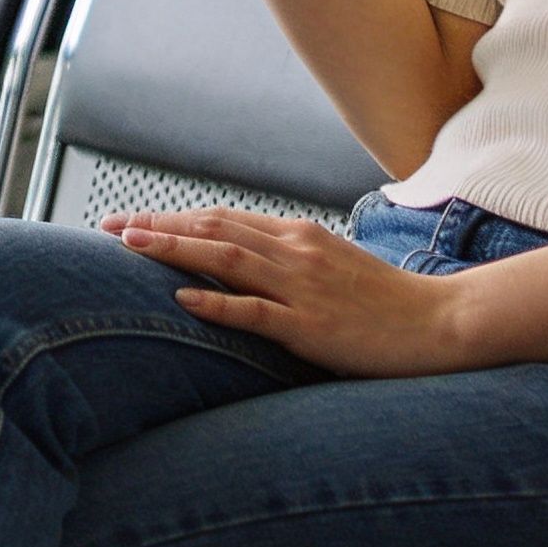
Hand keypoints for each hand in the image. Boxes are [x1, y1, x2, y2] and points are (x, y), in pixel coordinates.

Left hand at [102, 207, 490, 377]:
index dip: (172, 219)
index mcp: (298, 235)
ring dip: (173, 249)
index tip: (130, 222)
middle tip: (108, 228)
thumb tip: (239, 256)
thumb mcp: (332, 265)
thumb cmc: (384, 301)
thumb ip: (288, 257)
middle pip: (214, 230)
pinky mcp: (312, 327)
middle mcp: (296, 251)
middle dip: (157, 227)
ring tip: (128, 246)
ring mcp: (303, 288)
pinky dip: (217, 302)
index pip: (222, 220)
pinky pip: (256, 311)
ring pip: (226, 259)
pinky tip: (183, 297)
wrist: (439, 324)